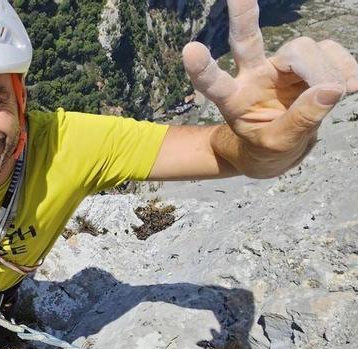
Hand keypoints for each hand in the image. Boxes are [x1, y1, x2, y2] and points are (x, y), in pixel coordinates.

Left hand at [182, 0, 357, 175]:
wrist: (280, 148)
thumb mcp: (278, 146)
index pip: (214, 82)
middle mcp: (252, 74)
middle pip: (247, 41)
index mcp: (233, 99)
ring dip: (325, 72)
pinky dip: (345, 68)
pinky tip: (350, 87)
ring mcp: (279, 65)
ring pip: (303, 49)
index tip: (190, 50)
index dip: (203, 68)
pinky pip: (330, 51)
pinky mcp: (307, 61)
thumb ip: (299, 121)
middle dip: (242, 15)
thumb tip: (330, 89)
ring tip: (337, 95)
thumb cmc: (267, 149)